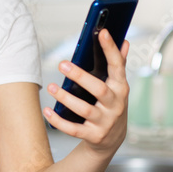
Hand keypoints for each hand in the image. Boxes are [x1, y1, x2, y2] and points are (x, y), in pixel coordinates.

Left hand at [44, 29, 129, 151]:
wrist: (113, 139)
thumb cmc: (111, 105)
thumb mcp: (118, 87)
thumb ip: (119, 65)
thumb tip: (125, 41)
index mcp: (121, 88)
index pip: (118, 66)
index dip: (111, 49)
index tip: (103, 32)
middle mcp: (115, 105)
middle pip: (99, 89)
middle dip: (80, 76)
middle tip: (62, 64)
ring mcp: (105, 122)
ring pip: (84, 109)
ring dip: (65, 98)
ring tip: (52, 87)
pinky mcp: (93, 136)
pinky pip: (73, 129)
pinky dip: (58, 120)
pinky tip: (47, 110)